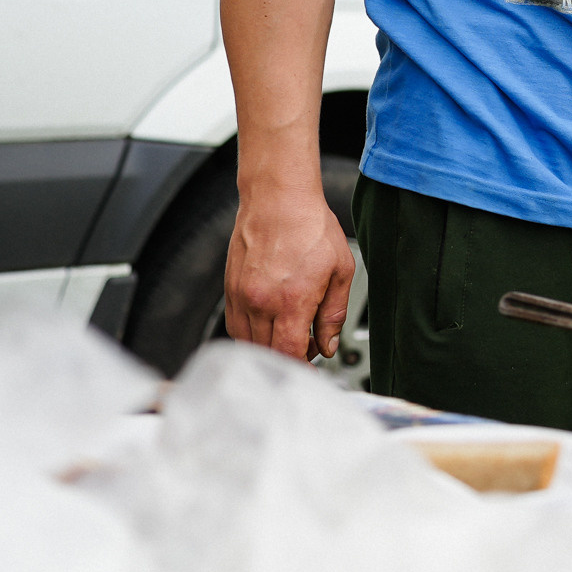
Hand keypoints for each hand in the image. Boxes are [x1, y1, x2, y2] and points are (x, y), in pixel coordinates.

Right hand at [225, 187, 355, 359]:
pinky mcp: (231, 289)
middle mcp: (261, 303)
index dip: (302, 370)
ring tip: (291, 336)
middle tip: (308, 351)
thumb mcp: (340, 269)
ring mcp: (242, 297)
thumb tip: (328, 344)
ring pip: (248, 343)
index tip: (312, 373)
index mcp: (292, 301)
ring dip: (268, 349)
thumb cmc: (310, 227)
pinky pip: (236, 326)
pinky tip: (270, 326)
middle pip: (267, 353)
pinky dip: (251, 335)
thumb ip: (334, 313)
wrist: (278, 198)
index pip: (290, 354)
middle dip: (289, 360)